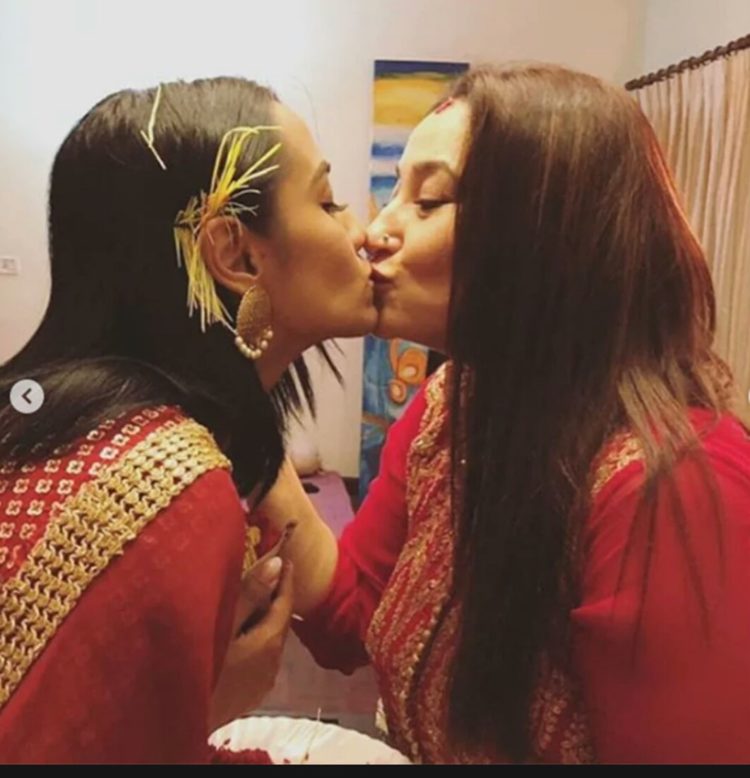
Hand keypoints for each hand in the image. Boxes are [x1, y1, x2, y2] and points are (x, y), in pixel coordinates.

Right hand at [209, 559, 293, 731]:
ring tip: (251, 596)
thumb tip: (276, 564)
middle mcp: (273, 663)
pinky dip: (255, 637)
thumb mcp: (221, 626)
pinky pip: (260, 656)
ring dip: (264, 618)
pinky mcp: (249, 694)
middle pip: (279, 621)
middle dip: (274, 596)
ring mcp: (262, 682)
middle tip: (267, 570)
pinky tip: (239, 632)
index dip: (286, 579)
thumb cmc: (199, 669)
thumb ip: (248, 595)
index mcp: (269, 642)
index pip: (285, 603)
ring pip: (269, 639)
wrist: (179, 723)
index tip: (285, 557)